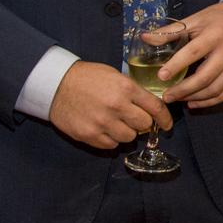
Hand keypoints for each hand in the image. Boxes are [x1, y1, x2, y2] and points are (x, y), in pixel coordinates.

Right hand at [48, 60, 171, 148]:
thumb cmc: (87, 77)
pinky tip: (104, 129)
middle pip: (144, 125)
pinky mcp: (89, 135)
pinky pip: (111, 146)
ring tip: (116, 123)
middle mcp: (117, 106)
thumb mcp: (115, 76)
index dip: (165, 118)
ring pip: (129, 138)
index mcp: (126, 88)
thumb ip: (133, 91)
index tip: (167, 125)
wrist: (55, 84)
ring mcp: (103, 123)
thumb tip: (150, 106)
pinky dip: (111, 140)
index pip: (156, 108)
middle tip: (134, 119)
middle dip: (142, 123)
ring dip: (126, 132)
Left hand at [159, 0, 222, 109]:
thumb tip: (145, 38)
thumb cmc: (218, 18)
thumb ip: (171, 31)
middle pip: (205, 77)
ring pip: (215, 89)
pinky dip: (208, 102)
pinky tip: (193, 102)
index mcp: (214, 35)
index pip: (194, 52)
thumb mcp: (195, 19)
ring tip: (177, 99)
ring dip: (194, 97)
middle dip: (183, 89)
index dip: (177, 65)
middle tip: (166, 96)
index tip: (161, 76)